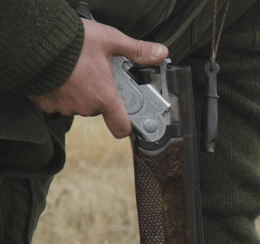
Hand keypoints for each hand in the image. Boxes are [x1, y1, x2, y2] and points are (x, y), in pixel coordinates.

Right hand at [28, 20, 168, 138]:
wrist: (36, 37)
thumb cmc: (73, 40)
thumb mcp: (110, 40)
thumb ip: (136, 50)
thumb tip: (161, 53)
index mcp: (104, 97)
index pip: (121, 127)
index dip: (125, 124)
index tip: (126, 114)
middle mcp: (85, 107)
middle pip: (98, 109)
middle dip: (97, 94)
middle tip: (93, 73)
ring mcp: (64, 108)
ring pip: (77, 105)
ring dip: (78, 92)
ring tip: (73, 70)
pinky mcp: (46, 105)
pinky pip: (56, 103)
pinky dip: (59, 92)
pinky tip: (58, 75)